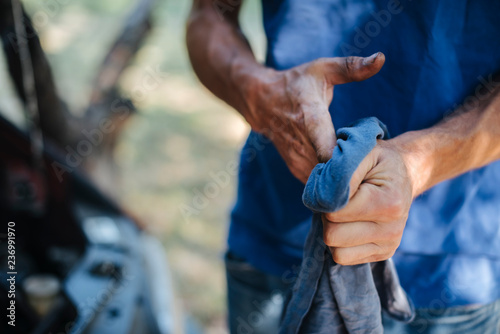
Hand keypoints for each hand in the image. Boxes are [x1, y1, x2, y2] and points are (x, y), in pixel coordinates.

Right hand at [240, 53, 384, 182]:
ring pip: (325, 182)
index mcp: (310, 117)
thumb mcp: (323, 69)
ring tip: (364, 173)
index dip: (350, 160)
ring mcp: (296, 158)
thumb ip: (352, 67)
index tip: (370, 159)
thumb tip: (381, 58)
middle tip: (375, 169)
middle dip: (354, 173)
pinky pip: (318, 185)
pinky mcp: (296, 168)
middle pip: (331, 171)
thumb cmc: (296, 83)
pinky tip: (348, 177)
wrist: (262, 103)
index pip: (328, 150)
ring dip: (344, 180)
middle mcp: (301, 142)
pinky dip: (333, 185)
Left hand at [322, 139, 414, 264]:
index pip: (334, 211)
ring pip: (335, 250)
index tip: (334, 184)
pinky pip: (343, 258)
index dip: (325, 197)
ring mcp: (389, 244)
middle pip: (332, 234)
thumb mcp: (363, 152)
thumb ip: (341, 167)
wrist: (404, 173)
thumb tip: (322, 190)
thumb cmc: (378, 162)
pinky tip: (350, 225)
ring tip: (345, 211)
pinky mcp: (383, 254)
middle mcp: (392, 229)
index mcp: (388, 203)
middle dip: (327, 215)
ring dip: (332, 230)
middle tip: (338, 200)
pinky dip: (340, 243)